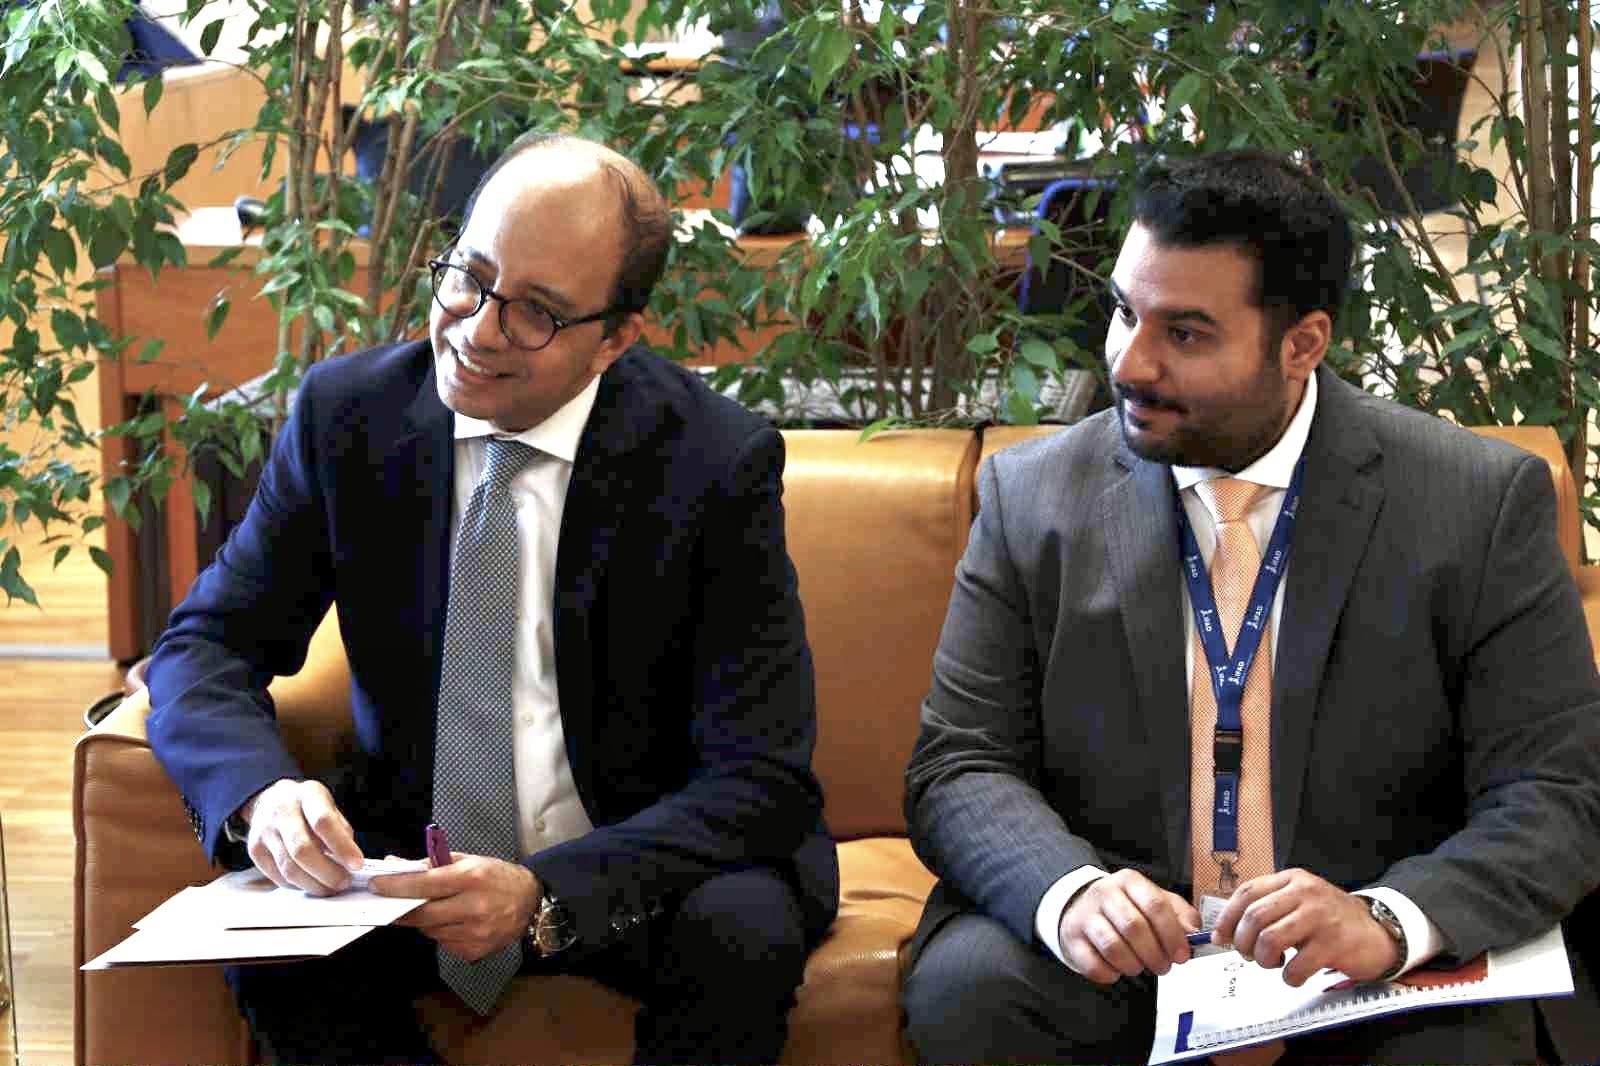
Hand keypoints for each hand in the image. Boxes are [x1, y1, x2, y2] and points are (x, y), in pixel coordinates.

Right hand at [241, 778, 362, 895]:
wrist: (269, 800)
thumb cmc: (306, 807)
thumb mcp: (328, 805)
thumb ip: (340, 830)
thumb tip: (350, 861)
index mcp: (307, 795)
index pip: (323, 822)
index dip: (342, 846)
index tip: (357, 864)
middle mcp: (282, 812)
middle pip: (303, 850)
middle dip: (327, 872)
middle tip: (343, 882)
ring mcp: (265, 832)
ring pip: (289, 868)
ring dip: (314, 884)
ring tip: (330, 887)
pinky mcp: (255, 851)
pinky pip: (279, 877)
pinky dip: (298, 885)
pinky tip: (311, 883)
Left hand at [371, 854, 539, 961]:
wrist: (530, 901)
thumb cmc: (497, 876)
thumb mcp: (469, 861)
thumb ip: (432, 864)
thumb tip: (396, 866)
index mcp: (471, 878)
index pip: (423, 884)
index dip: (396, 886)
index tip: (376, 886)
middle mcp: (473, 907)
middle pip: (422, 914)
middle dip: (401, 910)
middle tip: (389, 905)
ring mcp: (474, 932)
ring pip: (431, 930)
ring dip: (425, 921)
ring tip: (438, 909)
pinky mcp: (474, 951)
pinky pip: (444, 943)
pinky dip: (441, 933)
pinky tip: (455, 922)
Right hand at [1058, 869, 1201, 982]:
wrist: (1081, 905)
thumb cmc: (1126, 907)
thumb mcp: (1154, 901)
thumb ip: (1179, 914)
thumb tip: (1194, 934)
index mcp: (1129, 881)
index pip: (1155, 905)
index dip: (1173, 934)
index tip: (1182, 955)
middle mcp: (1105, 894)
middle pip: (1134, 927)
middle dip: (1155, 954)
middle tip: (1163, 967)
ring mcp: (1085, 916)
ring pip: (1113, 947)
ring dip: (1133, 965)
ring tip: (1140, 967)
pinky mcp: (1072, 938)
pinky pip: (1093, 964)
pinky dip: (1110, 974)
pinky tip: (1117, 970)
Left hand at [1212, 869, 1401, 985]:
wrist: (1379, 932)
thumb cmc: (1331, 920)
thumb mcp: (1300, 902)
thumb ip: (1268, 908)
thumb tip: (1226, 932)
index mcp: (1292, 879)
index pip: (1247, 892)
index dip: (1227, 917)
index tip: (1220, 938)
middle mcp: (1305, 892)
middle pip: (1254, 917)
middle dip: (1243, 942)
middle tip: (1249, 955)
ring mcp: (1320, 917)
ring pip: (1269, 940)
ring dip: (1263, 959)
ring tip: (1272, 963)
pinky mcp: (1333, 944)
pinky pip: (1295, 966)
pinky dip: (1288, 976)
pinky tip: (1295, 974)